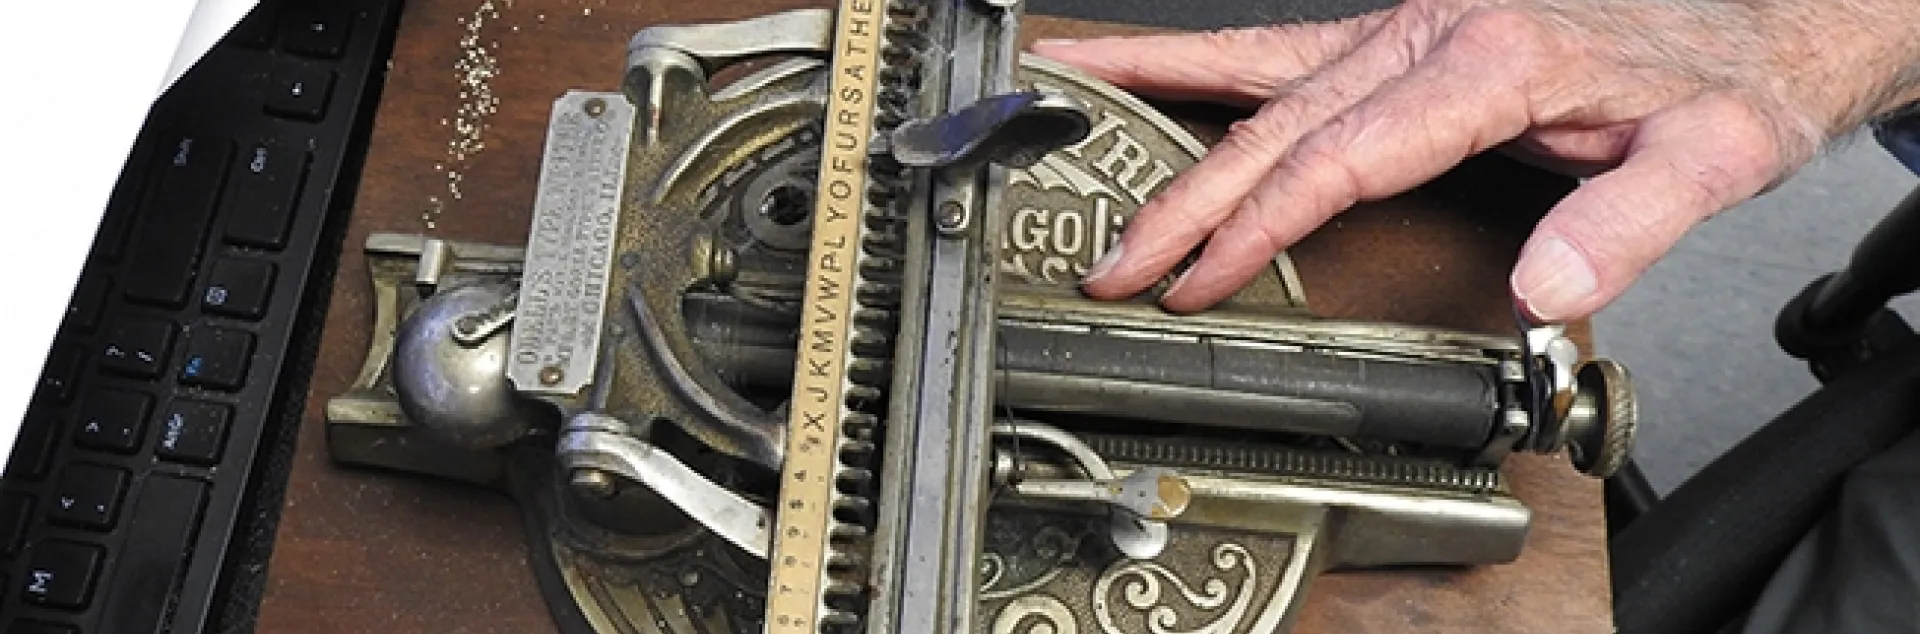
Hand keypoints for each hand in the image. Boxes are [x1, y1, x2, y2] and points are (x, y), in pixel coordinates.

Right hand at [1033, 0, 1919, 321]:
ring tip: (1064, 90)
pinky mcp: (1407, 32)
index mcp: (1489, 60)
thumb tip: (1537, 287)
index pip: (1339, 156)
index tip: (1195, 283)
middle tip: (1111, 262)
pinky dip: (1204, 61)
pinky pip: (1282, 51)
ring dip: (1156, 85)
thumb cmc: (1724, 77)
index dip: (1257, 227)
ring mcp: (1410, 23)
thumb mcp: (1713, 155)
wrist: (1754, 14)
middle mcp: (1433, 30)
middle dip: (1182, 197)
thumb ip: (1626, 222)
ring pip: (1258, 62)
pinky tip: (1156, 71)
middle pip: (1276, 119)